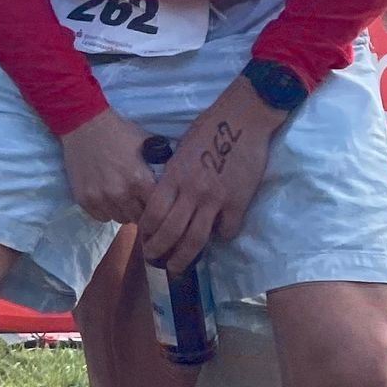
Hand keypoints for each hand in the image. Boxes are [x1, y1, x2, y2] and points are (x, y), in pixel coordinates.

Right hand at [60, 107, 158, 225]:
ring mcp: (100, 198)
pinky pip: (102, 217)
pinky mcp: (84, 200)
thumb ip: (161, 168)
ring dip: (124, 211)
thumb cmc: (120, 133)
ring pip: (120, 219)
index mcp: (140, 180)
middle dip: (142, 210)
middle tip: (139, 199)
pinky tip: (107, 197)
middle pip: (139, 218)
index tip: (158, 204)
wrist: (85, 124)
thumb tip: (174, 184)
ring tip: (123, 197)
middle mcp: (121, 193)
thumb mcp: (148, 146)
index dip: (159, 207)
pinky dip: (106, 210)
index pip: (158, 210)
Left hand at [134, 76, 282, 274]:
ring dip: (184, 258)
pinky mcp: (238, 203)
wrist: (243, 118)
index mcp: (174, 176)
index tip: (144, 240)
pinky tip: (217, 236)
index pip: (153, 213)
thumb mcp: (180, 150)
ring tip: (177, 268)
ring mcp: (215, 200)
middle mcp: (191, 191)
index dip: (147, 232)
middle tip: (155, 262)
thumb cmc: (208, 127)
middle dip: (159, 251)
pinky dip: (221, 237)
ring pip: (196, 240)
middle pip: (171, 232)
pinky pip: (227, 230)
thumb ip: (173, 176)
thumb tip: (168, 197)